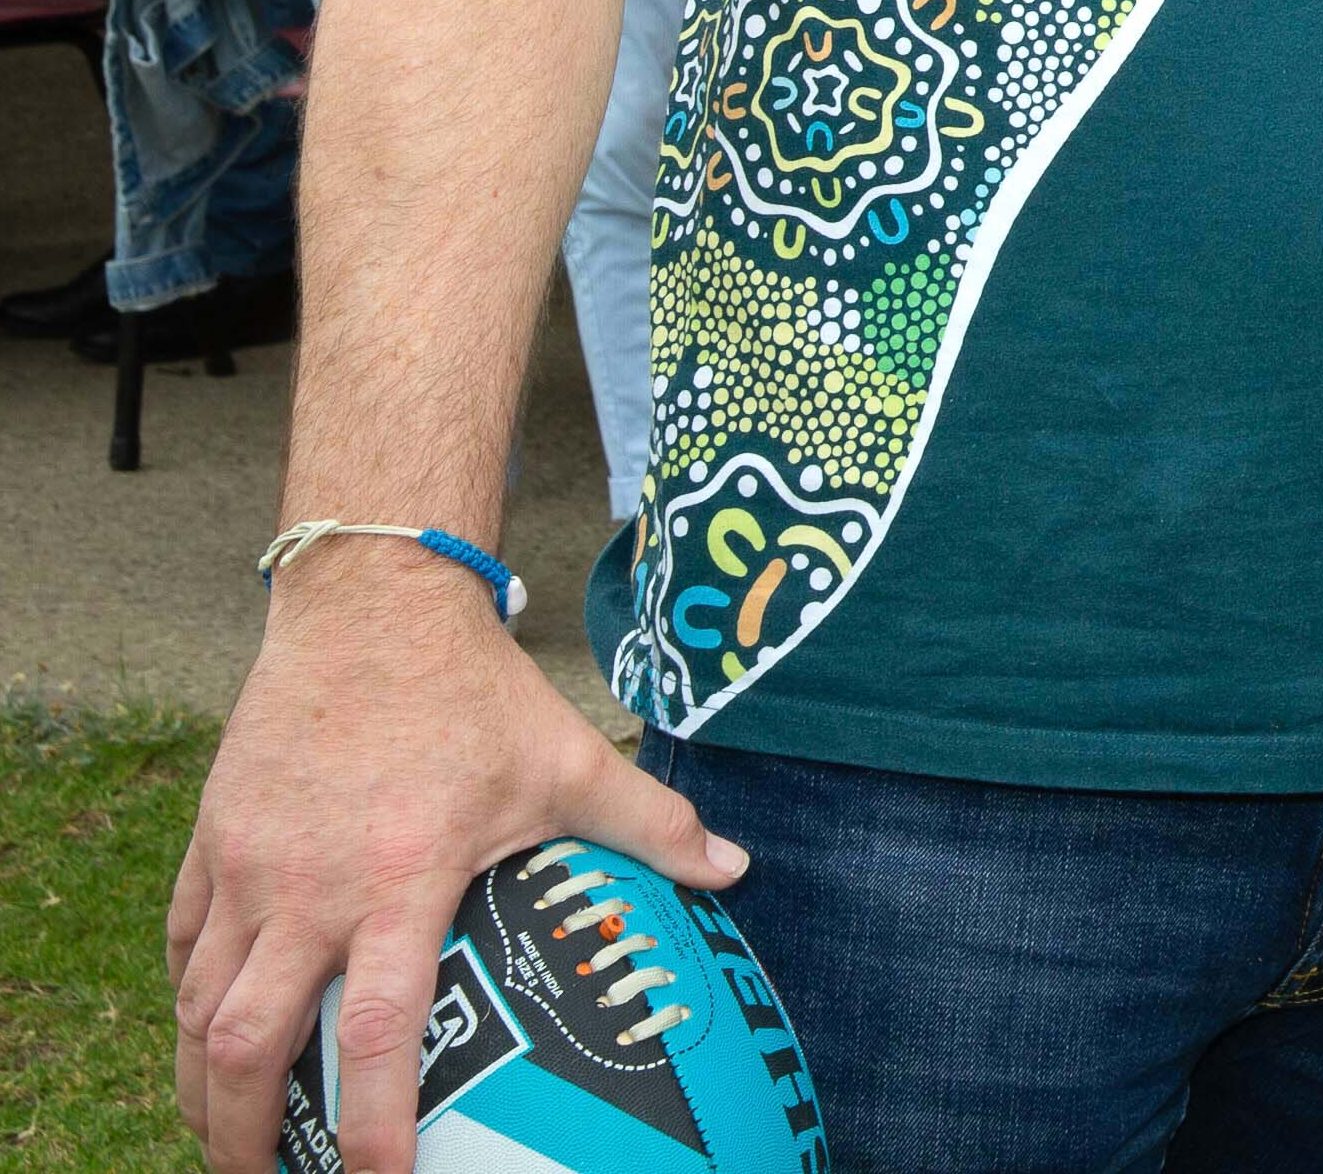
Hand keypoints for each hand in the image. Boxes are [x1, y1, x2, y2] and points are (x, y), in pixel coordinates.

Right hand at [171, 547, 740, 1173]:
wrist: (373, 607)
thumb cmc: (477, 692)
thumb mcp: (569, 758)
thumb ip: (650, 823)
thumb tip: (735, 871)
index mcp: (401, 878)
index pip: (378, 1030)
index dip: (371, 1121)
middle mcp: (308, 886)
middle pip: (244, 1044)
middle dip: (242, 1134)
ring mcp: (247, 867)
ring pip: (194, 1008)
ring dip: (200, 1086)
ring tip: (226, 1138)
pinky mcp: (211, 843)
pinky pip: (182, 946)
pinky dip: (186, 1003)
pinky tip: (205, 1039)